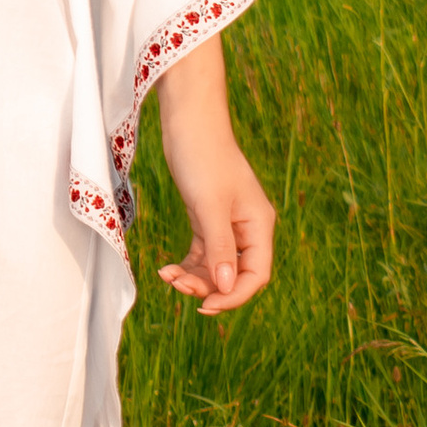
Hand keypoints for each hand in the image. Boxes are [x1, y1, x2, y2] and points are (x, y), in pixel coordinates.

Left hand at [153, 40, 275, 314]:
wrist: (187, 120)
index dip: (234, 296)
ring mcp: (227, 223)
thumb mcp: (209, 206)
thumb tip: (226, 287)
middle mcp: (248, 227)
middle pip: (235, 275)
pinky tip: (167, 268)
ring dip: (195, 277)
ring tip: (167, 277)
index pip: (256, 275)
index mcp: (259, 225)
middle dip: (209, 287)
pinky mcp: (207, 216)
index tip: (205, 306)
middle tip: (178, 287)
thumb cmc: (202, 157)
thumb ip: (220, 248)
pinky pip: (203, 252)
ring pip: (216, 266)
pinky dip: (188, 264)